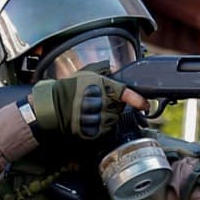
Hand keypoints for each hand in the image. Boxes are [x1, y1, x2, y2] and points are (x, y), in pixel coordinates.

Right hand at [29, 71, 146, 139]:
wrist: (54, 105)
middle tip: (99, 102)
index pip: (127, 94)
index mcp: (105, 87)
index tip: (145, 105)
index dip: (139, 101)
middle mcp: (104, 103)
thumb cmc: (69, 88)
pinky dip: (100, 127)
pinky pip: (104, 131)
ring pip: (113, 120)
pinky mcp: (93, 131)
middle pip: (119, 108)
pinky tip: (90, 119)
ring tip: (93, 110)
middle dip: (113, 105)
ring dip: (107, 117)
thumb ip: (102, 70)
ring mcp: (99, 118)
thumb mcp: (87, 73)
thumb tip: (112, 68)